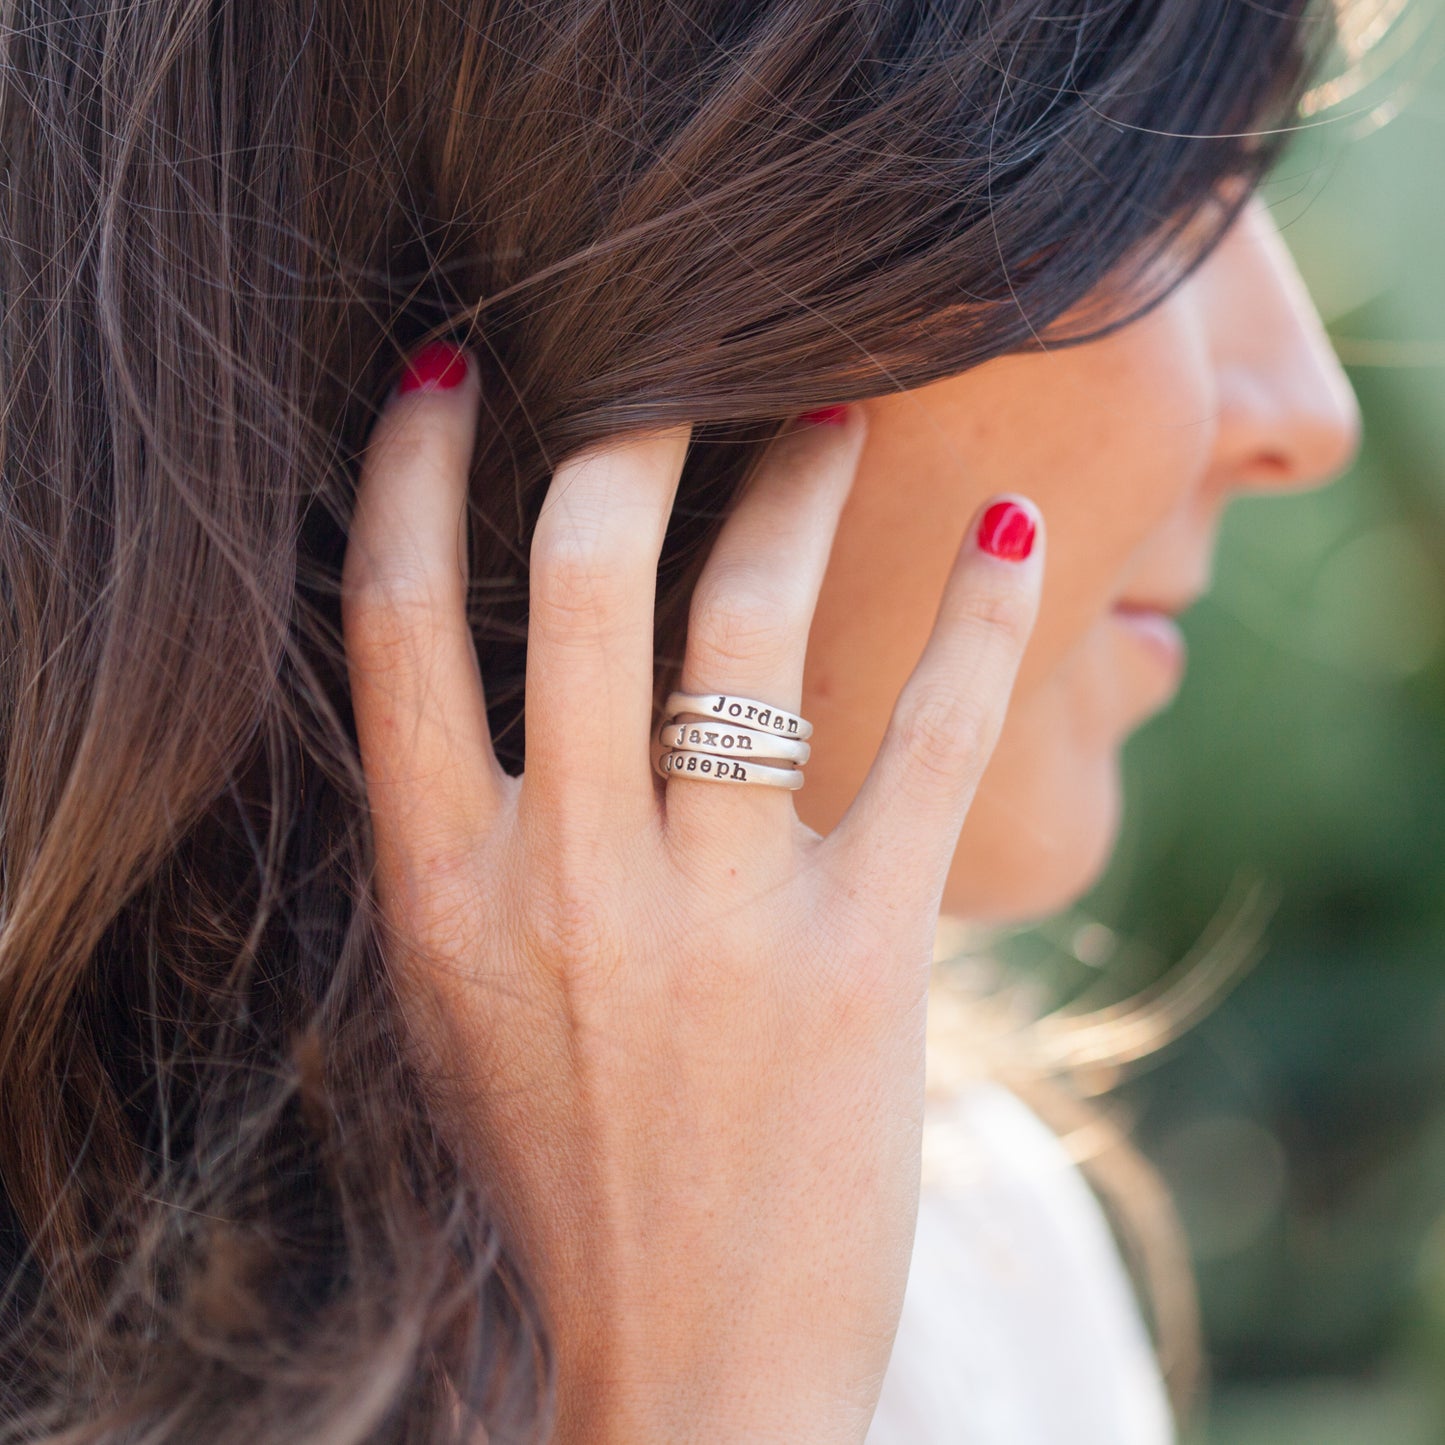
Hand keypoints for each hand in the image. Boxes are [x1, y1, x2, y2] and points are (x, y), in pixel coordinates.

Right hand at [341, 347, 1044, 1443]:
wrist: (688, 1355)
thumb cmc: (564, 1164)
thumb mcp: (462, 999)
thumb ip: (465, 831)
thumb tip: (487, 651)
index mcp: (441, 889)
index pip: (392, 624)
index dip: (406, 469)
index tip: (448, 373)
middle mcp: (565, 880)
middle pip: (579, 576)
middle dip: (626, 431)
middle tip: (681, 358)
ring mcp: (715, 915)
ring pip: (747, 624)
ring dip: (795, 482)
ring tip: (836, 407)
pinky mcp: (859, 952)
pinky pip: (929, 737)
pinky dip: (981, 616)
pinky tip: (1013, 528)